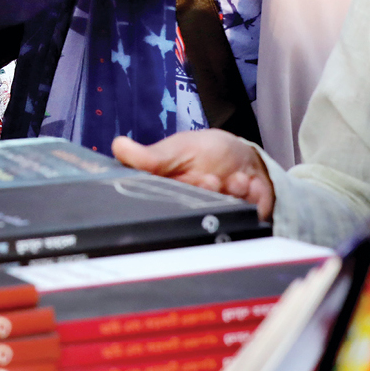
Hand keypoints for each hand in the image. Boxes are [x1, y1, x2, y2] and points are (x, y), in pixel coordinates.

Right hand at [113, 130, 274, 220]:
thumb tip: (118, 147)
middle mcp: (187, 209)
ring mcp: (212, 218)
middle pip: (192, 213)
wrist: (245, 159)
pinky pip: (245, 218)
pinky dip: (251, 198)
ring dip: (232, 193)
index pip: (161, 203)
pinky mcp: (236, 223)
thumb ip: (150, 156)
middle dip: (208, 191)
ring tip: (236, 179)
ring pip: (221, 216)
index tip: (196, 179)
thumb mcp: (177, 149)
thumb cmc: (205, 151)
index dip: (182, 192)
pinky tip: (248, 184)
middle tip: (213, 178)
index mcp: (166, 193)